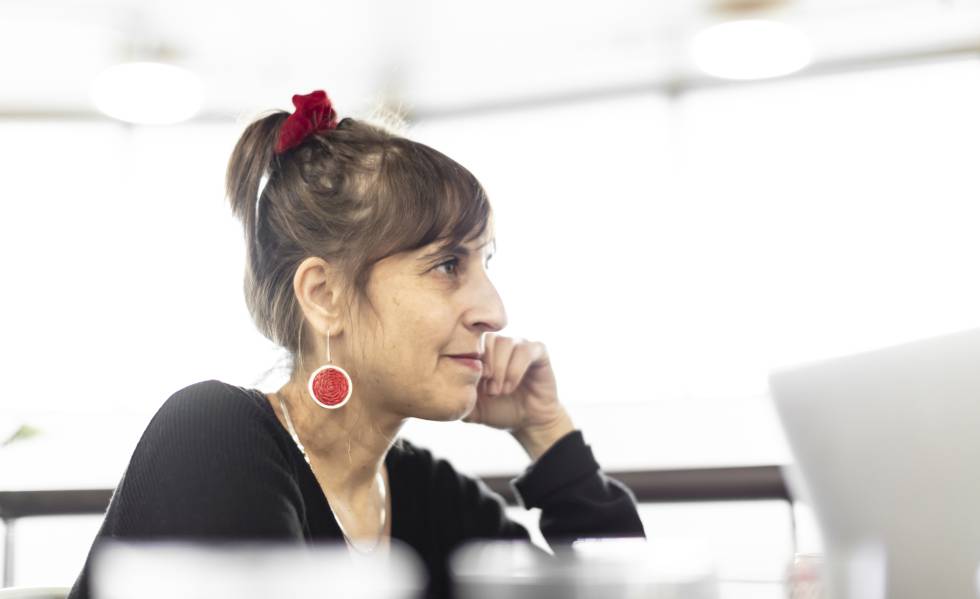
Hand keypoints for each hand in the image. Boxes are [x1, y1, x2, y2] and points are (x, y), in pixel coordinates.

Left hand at [463, 334, 574, 458]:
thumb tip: (435, 387)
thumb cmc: (497, 411)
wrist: (527, 422)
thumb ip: (454, 395)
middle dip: (486, 366)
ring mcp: (519, 345)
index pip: (469, 340)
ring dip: (500, 370)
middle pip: (487, 339)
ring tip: (498, 392)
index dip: (469, 363)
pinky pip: (525, 350)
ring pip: (506, 343)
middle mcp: (500, 343)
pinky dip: (515, 370)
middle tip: (488, 391)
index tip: (473, 386)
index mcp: (481, 351)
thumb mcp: (469, 406)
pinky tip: (510, 387)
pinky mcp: (538, 351)